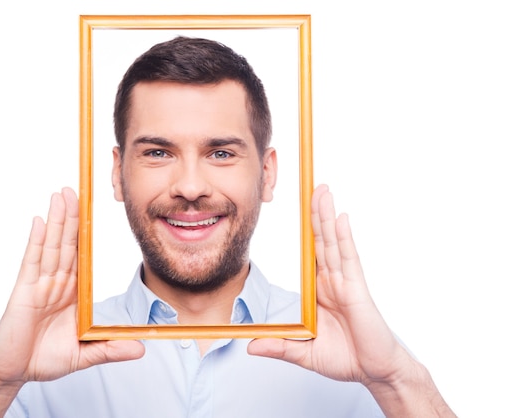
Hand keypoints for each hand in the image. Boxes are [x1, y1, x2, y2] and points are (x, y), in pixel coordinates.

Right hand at [0, 188, 144, 385]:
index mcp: (72, 293)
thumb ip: (111, 348)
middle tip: (76, 190)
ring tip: (61, 195)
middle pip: (67, 243)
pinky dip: (36, 241)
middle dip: (72, 217)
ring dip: (57, 220)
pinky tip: (39, 221)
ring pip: (51, 246)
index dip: (84, 233)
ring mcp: (39, 284)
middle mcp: (56, 283)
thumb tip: (141, 350)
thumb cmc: (44, 359)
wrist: (14, 372)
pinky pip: (32, 262)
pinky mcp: (24, 291)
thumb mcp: (85, 354)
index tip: (90, 211)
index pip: (81, 256)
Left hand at [249, 184, 402, 381]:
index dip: (308, 230)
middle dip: (316, 213)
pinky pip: (349, 258)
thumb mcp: (304, 353)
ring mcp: (345, 282)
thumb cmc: (346, 358)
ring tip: (322, 191)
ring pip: (333, 242)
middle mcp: (332, 280)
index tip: (301, 208)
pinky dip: (343, 238)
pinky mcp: (357, 289)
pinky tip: (340, 218)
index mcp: (320, 290)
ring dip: (326, 216)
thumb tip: (250, 348)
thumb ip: (279, 347)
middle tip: (311, 186)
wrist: (375, 372)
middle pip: (321, 240)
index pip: (312, 253)